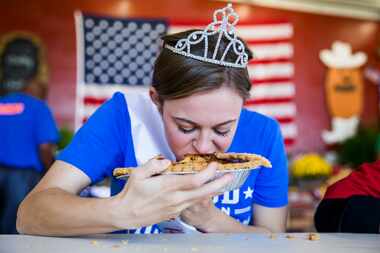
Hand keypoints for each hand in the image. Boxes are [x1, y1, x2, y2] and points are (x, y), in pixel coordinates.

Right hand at [110, 158, 232, 229]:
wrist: (125, 215)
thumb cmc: (131, 193)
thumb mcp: (138, 173)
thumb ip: (154, 164)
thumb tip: (167, 161)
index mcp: (168, 187)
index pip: (194, 180)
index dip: (208, 173)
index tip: (214, 164)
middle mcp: (175, 199)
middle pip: (203, 192)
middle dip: (219, 183)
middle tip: (230, 175)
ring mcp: (176, 208)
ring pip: (200, 199)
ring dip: (214, 191)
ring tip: (223, 182)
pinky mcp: (175, 213)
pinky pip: (192, 204)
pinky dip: (202, 197)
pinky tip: (206, 191)